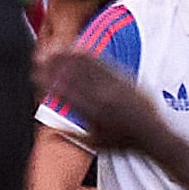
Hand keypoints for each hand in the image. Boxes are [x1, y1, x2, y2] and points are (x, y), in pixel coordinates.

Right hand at [41, 42, 179, 160]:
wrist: (153, 135)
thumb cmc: (124, 142)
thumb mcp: (95, 143)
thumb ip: (71, 135)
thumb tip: (50, 131)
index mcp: (92, 114)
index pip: (65, 94)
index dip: (48, 82)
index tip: (35, 73)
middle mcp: (102, 98)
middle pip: (73, 77)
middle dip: (54, 64)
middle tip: (39, 55)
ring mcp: (114, 88)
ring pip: (87, 67)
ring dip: (68, 55)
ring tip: (54, 46)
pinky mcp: (124, 79)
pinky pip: (104, 63)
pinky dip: (90, 54)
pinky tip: (79, 46)